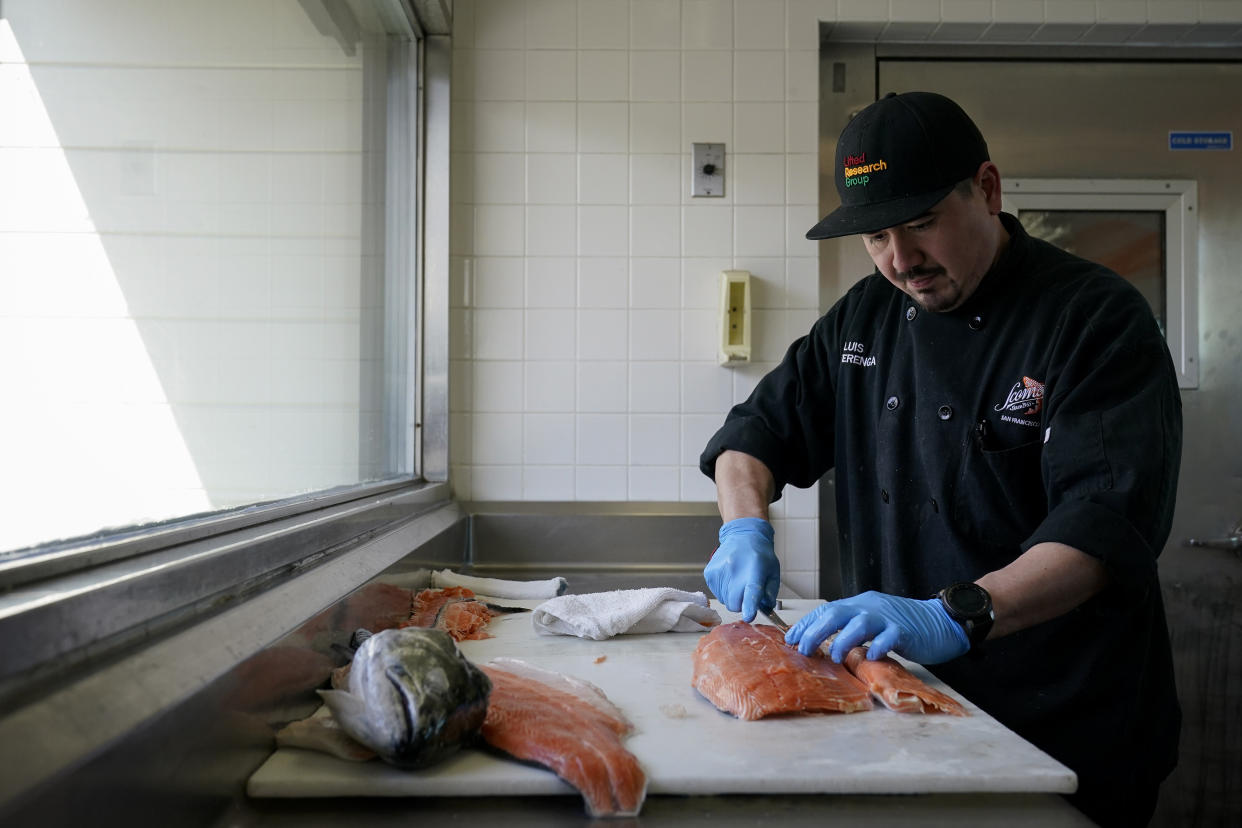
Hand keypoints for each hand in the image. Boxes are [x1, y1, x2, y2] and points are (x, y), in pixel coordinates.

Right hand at [704, 518, 777, 622]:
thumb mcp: (773, 572)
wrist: (742, 536)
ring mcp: (720, 571)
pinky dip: (724, 591)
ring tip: (738, 580)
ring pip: (725, 601)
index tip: (749, 615)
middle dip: (741, 604)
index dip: (750, 605)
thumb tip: (766, 608)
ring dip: (733, 597)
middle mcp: (735, 569)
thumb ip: (771, 592)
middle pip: (735, 604)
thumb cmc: (759, 555)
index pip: (751, 590)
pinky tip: (730, 578)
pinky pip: (718, 595)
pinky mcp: (709, 573)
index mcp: (755, 570)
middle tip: (746, 591)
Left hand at [785, 590, 968, 664]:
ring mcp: (887, 618)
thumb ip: (852, 628)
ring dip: (843, 640)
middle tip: (802, 649)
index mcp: (859, 604)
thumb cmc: (904, 625)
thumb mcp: (873, 621)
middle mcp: (870, 607)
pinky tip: (871, 656)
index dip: (807, 623)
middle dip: (815, 631)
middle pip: (836, 613)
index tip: (790, 638)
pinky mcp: (905, 630)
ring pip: (859, 623)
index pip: (826, 610)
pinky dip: (878, 646)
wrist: (940, 621)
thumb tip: (825, 643)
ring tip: (833, 656)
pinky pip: (889, 637)